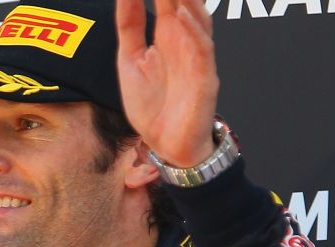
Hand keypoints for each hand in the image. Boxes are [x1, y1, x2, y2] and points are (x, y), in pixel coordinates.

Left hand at [116, 0, 219, 166]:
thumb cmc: (153, 104)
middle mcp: (185, 41)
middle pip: (185, 2)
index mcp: (168, 35)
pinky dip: (194, 33)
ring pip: (197, 20)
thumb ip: (130, 26)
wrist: (166, 145)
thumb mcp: (130, 59)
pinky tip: (183, 17)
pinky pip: (201, 52)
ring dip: (188, 0)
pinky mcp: (204, 79)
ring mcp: (196, 59)